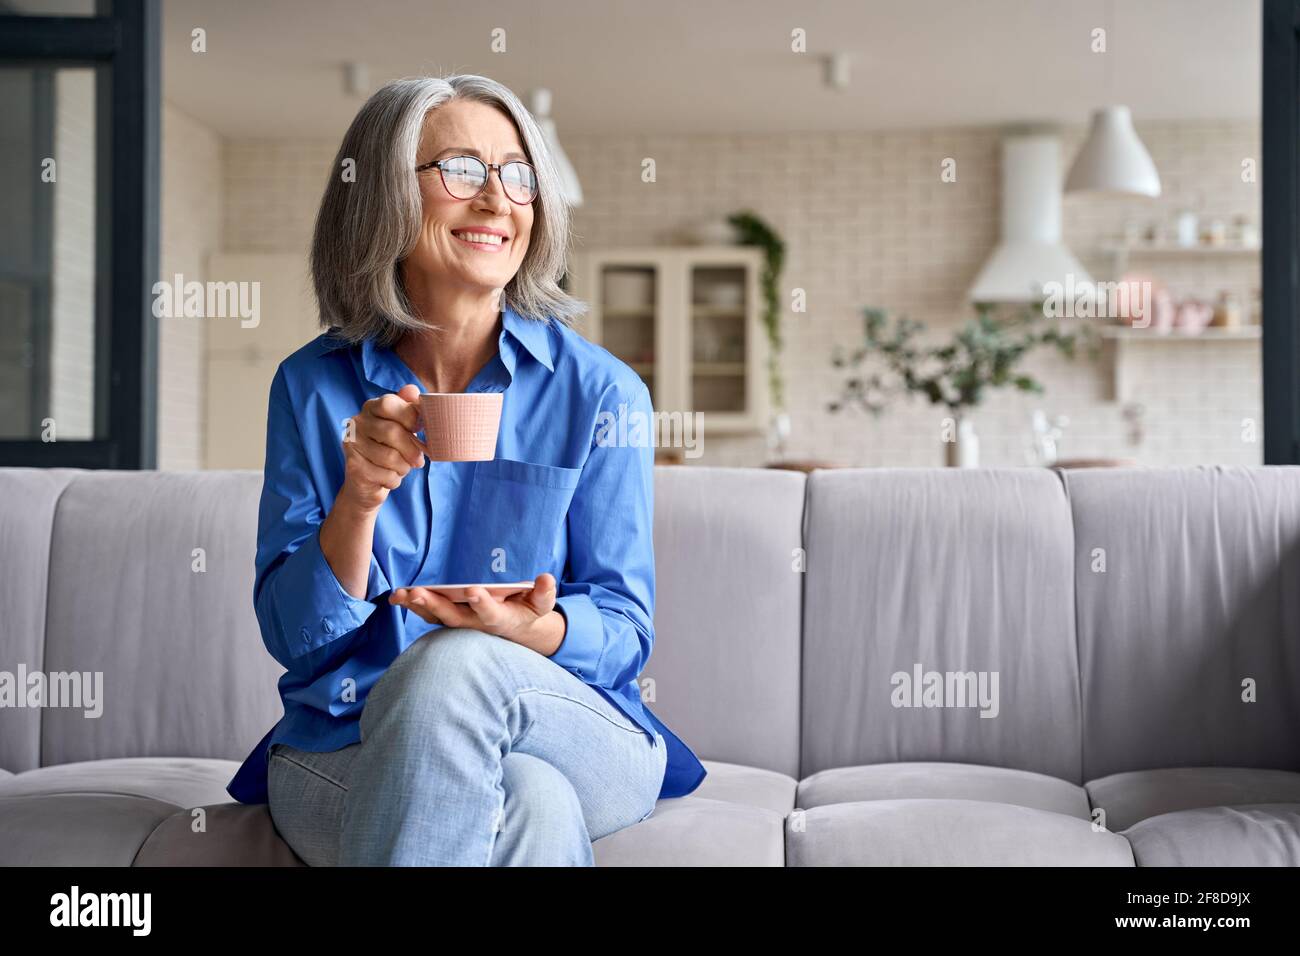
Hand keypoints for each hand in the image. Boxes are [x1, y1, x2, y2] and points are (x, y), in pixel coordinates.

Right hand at [339, 383, 425, 513]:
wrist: (366, 482)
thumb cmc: (391, 449)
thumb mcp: (403, 427)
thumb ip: (409, 408)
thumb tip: (412, 390)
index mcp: (371, 407)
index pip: (388, 403)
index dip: (409, 416)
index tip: (419, 429)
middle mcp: (357, 422)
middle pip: (392, 432)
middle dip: (412, 450)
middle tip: (418, 460)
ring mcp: (352, 444)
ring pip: (390, 457)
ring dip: (403, 467)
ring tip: (401, 468)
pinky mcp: (353, 466)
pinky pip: (385, 474)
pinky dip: (394, 479)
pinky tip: (388, 477)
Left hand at [389, 573, 564, 654]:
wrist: (516, 630)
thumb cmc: (527, 612)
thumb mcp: (541, 604)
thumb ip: (544, 594)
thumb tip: (546, 578)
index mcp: (500, 618)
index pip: (490, 612)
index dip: (482, 602)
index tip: (472, 590)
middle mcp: (475, 624)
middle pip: (453, 617)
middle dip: (435, 605)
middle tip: (419, 592)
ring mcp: (460, 623)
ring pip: (436, 617)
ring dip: (418, 606)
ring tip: (400, 594)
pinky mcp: (449, 619)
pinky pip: (428, 614)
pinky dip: (412, 606)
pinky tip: (397, 596)